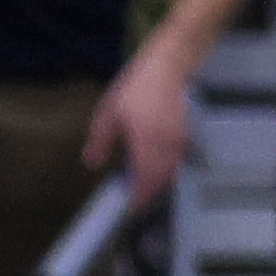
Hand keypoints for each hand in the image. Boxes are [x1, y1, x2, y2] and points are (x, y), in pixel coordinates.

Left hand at [86, 48, 195, 208]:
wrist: (168, 67)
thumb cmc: (136, 87)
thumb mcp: (110, 111)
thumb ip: (100, 140)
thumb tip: (92, 164)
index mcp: (145, 143)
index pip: (144, 182)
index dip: (138, 199)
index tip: (129, 208)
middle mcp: (165, 148)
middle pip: (159, 182)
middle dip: (148, 195)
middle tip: (134, 200)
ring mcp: (177, 144)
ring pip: (169, 174)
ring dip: (157, 184)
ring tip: (142, 186)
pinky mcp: (184, 138)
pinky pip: (176, 163)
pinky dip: (165, 171)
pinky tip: (154, 168)